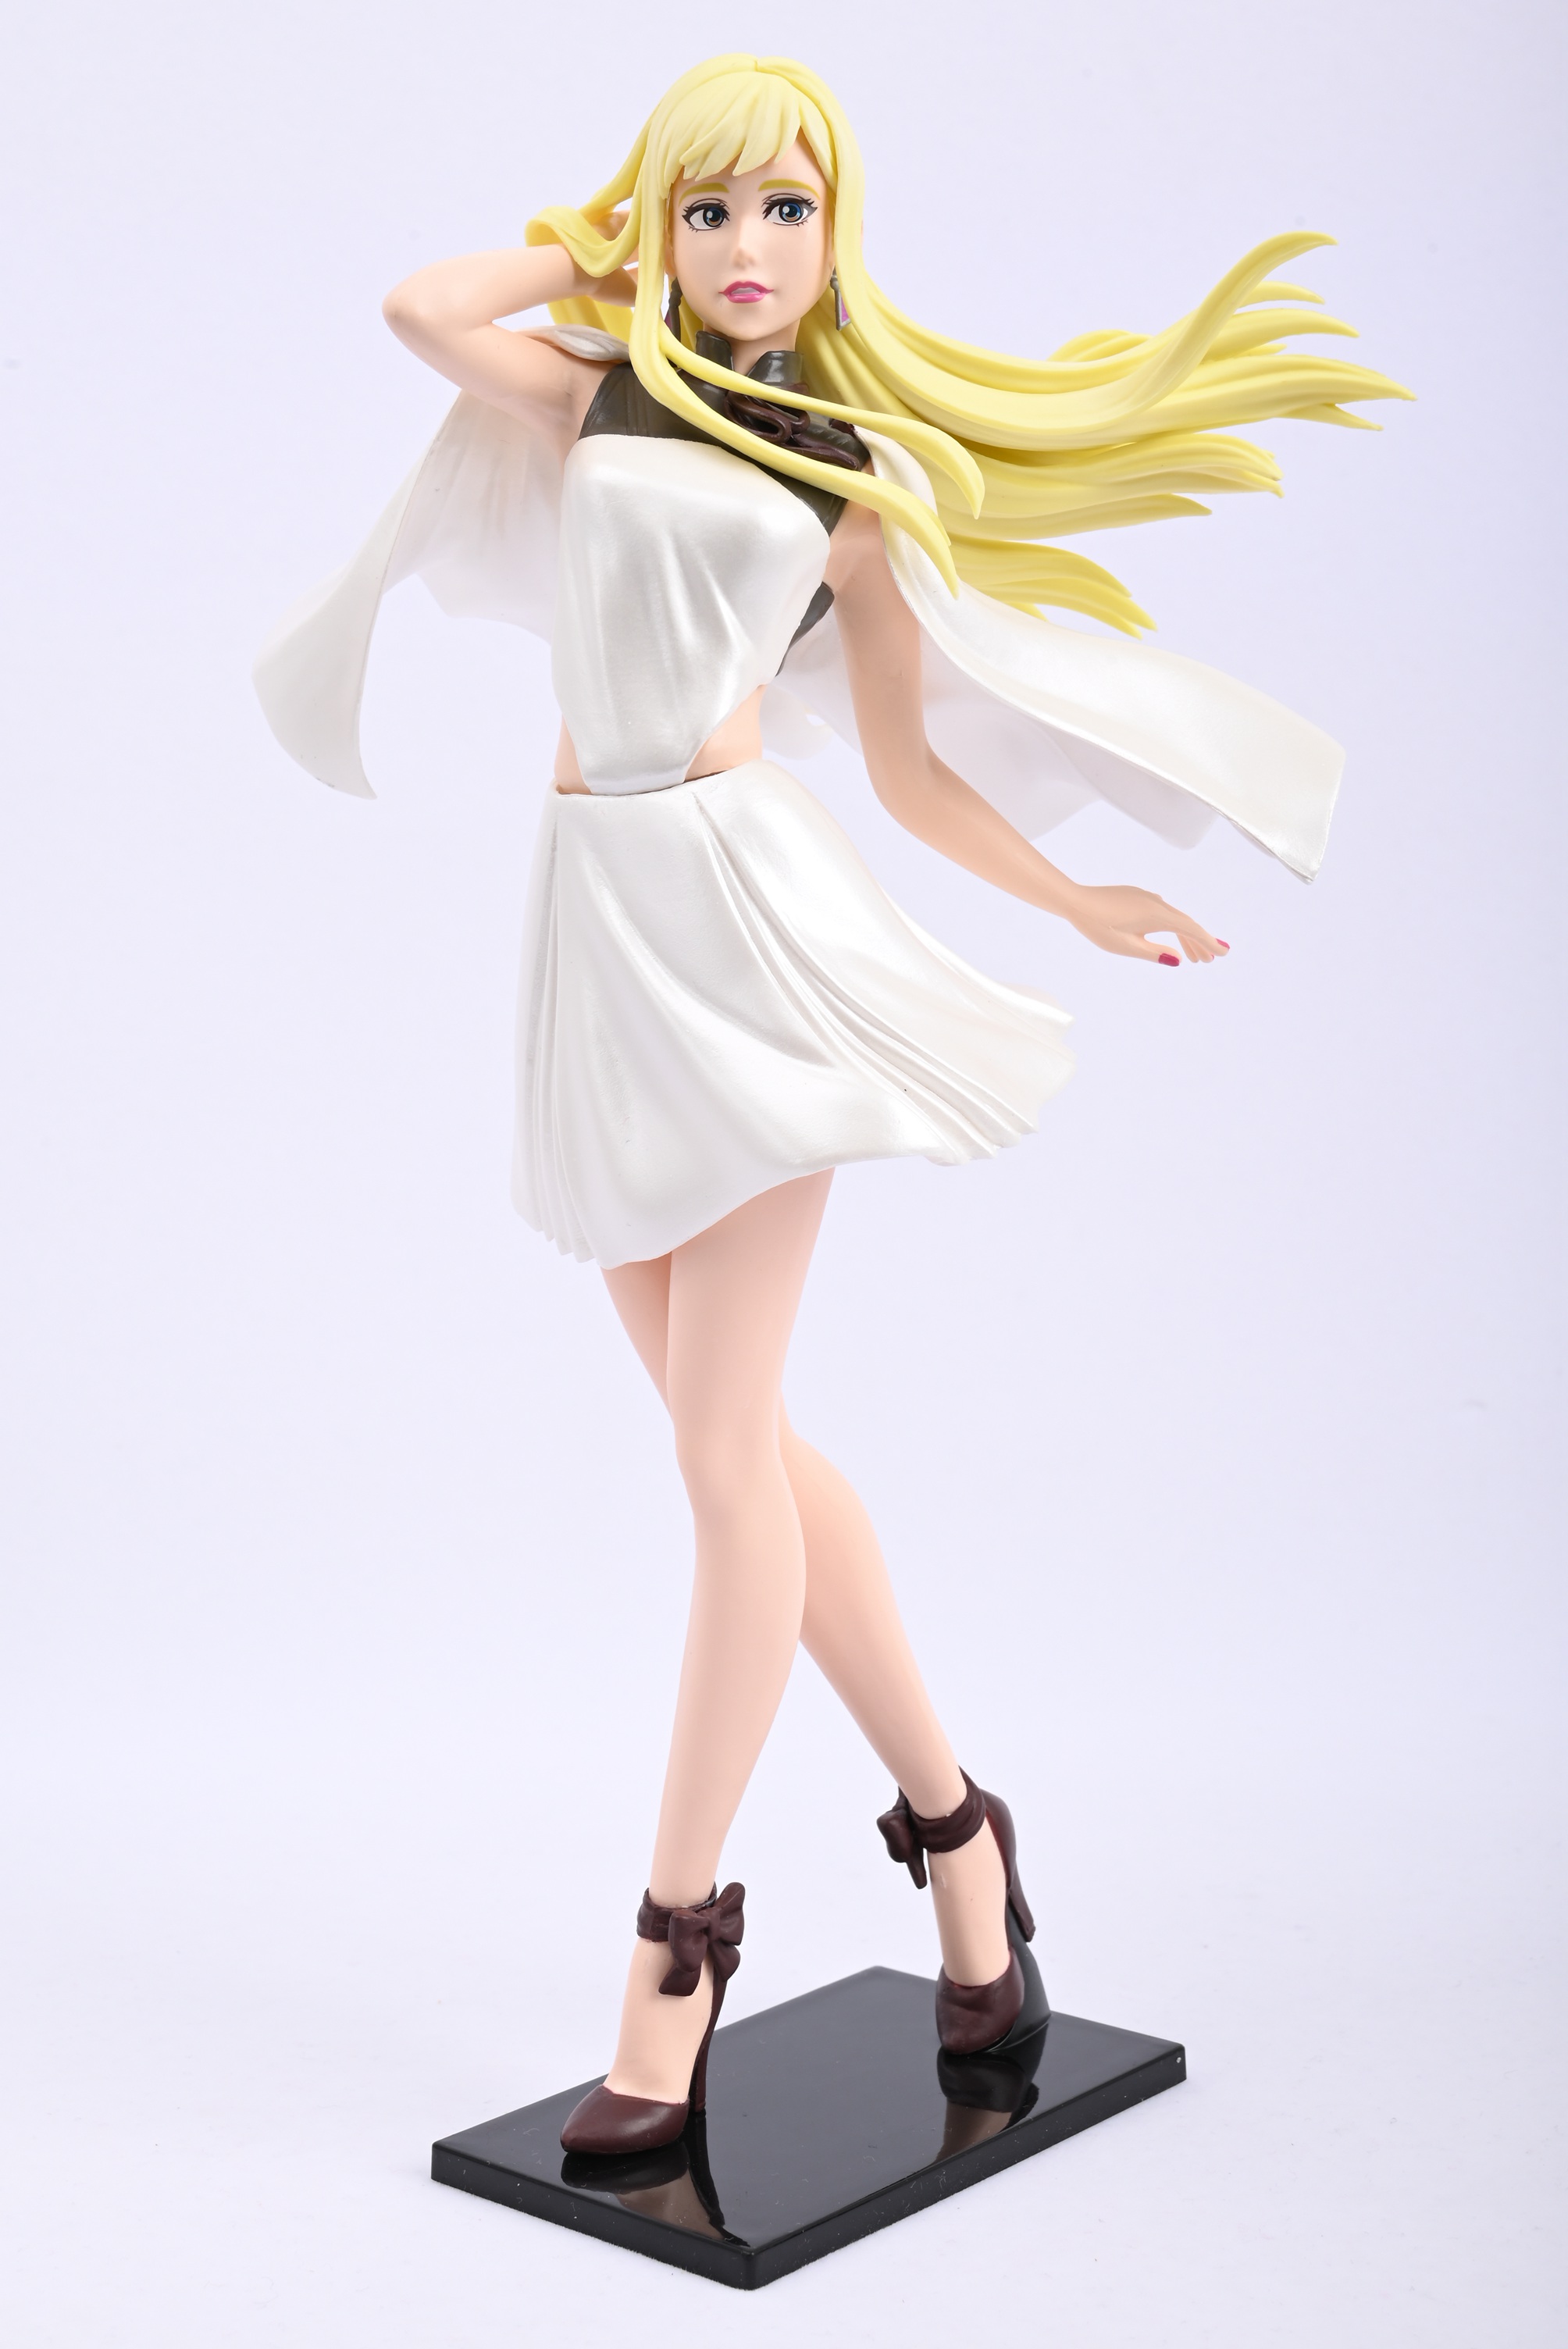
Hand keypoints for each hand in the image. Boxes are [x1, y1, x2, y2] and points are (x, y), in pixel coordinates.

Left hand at [1066, 883, 1228, 965]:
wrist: (1075, 901)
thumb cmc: (1097, 925)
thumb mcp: (1125, 946)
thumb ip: (1154, 953)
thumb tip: (1178, 960)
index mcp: (1156, 915)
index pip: (1190, 929)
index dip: (1209, 942)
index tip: (1224, 953)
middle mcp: (1157, 903)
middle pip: (1185, 924)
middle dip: (1199, 942)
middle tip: (1209, 961)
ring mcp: (1148, 898)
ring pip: (1173, 918)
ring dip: (1184, 936)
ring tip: (1192, 957)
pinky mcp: (1138, 897)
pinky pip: (1162, 912)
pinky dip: (1171, 926)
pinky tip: (1172, 938)